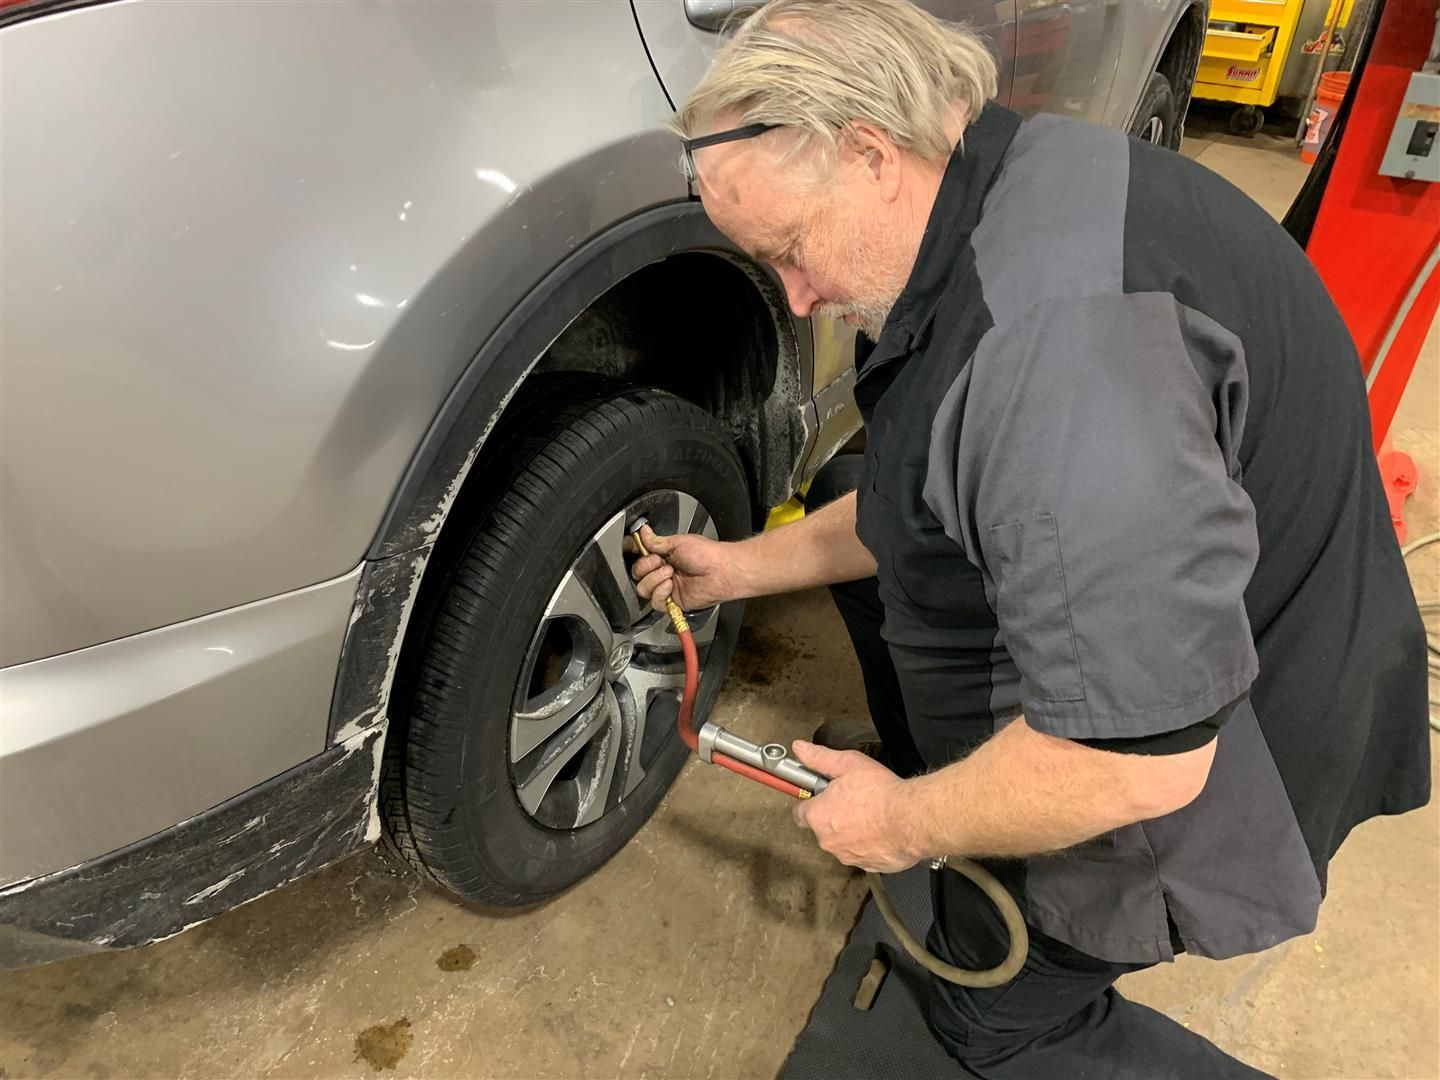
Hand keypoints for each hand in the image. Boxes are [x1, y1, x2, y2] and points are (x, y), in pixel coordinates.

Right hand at [628, 525, 734, 612]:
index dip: (633, 552)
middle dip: (645, 566)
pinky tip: (670, 585)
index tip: (630, 547)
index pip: (640, 554)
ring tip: (669, 572)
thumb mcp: (677, 542)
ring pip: (643, 588)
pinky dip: (660, 592)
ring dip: (653, 579)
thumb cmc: (707, 554)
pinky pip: (655, 601)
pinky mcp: (673, 601)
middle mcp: (663, 571)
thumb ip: (656, 541)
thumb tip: (643, 532)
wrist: (721, 571)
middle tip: (659, 561)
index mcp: (664, 555)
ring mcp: (667, 587)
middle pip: (637, 574)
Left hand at [790, 740, 922, 873]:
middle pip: (823, 827)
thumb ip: (820, 758)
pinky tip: (881, 828)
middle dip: (833, 814)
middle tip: (852, 798)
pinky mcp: (868, 865)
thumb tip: (802, 750)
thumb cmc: (881, 794)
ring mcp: (848, 856)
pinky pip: (863, 853)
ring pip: (843, 842)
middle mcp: (829, 840)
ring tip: (870, 812)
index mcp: (819, 816)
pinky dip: (869, 843)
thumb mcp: (847, 764)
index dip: (811, 801)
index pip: (800, 812)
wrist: (911, 819)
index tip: (820, 794)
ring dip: (851, 830)